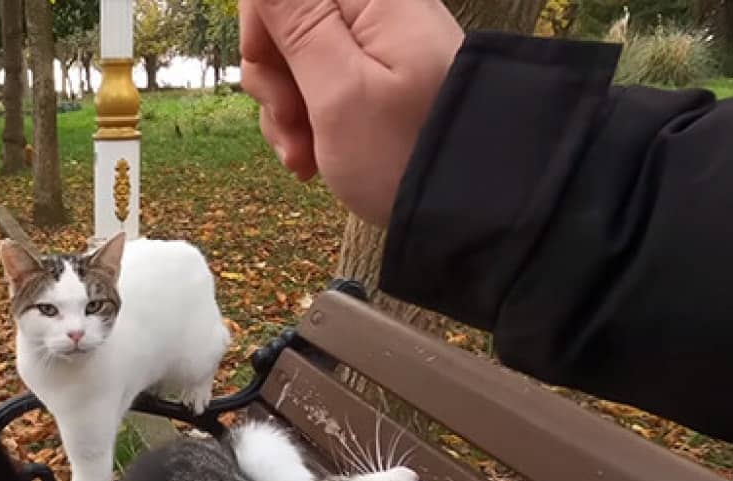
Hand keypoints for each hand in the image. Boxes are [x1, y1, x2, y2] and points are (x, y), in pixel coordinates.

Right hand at [240, 0, 463, 225]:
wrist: (471, 210)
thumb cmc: (407, 154)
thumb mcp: (339, 90)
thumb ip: (296, 20)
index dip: (261, 26)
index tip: (270, 74)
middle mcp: (377, 11)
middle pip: (288, 20)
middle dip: (273, 76)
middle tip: (292, 123)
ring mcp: (379, 47)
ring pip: (298, 59)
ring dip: (288, 110)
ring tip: (307, 155)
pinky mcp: (380, 80)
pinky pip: (322, 86)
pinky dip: (310, 122)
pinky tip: (318, 159)